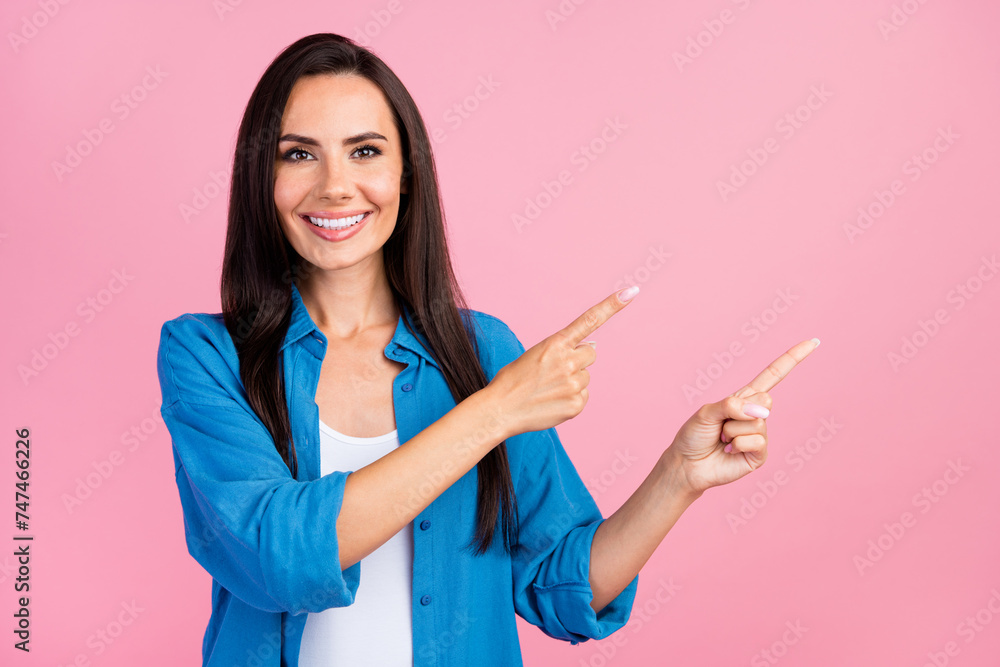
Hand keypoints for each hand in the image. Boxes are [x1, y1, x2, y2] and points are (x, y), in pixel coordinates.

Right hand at [486, 287, 638, 437]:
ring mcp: (574, 384)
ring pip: (585, 377)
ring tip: (548, 389)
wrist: (499, 410)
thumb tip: (590, 351)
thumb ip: (562, 350)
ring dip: (572, 380)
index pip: (589, 320)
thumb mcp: (535, 355)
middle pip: (591, 354)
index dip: (612, 305)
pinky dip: (570, 399)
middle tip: (554, 371)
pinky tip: (552, 401)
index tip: (631, 292)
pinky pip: (582, 396)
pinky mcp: (576, 404)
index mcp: (555, 343)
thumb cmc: (514, 380)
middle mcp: (568, 361)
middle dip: (578, 360)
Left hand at [664, 338, 819, 495]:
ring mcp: (760, 435)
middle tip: (721, 425)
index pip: (773, 375)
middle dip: (739, 410)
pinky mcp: (760, 454)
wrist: (687, 464)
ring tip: (722, 439)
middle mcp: (756, 414)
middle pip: (766, 399)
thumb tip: (762, 412)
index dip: (793, 358)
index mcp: (744, 398)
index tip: (813, 342)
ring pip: (757, 421)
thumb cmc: (694, 436)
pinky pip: (757, 441)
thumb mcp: (707, 411)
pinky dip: (738, 445)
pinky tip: (729, 451)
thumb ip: (731, 405)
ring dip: (732, 430)